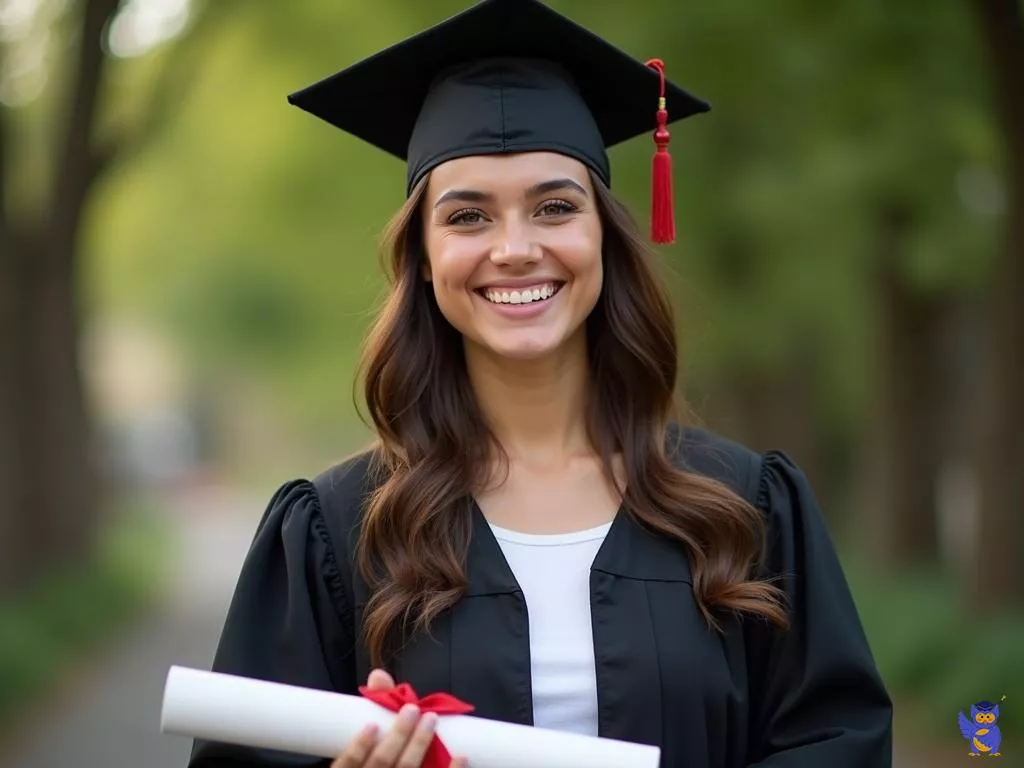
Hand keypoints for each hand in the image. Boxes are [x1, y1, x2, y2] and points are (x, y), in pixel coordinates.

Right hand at [331, 669, 467, 767]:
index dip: (359, 746)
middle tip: (412, 710)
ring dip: (420, 744)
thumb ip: (372, 711)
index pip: (350, 763)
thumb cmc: (377, 755)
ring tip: (431, 719)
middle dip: (398, 736)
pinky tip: (461, 756)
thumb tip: (379, 675)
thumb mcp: (364, 741)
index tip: (372, 724)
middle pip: (382, 764)